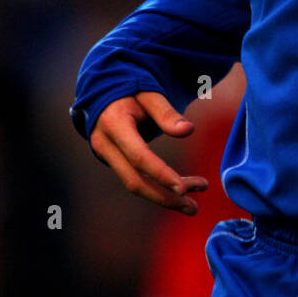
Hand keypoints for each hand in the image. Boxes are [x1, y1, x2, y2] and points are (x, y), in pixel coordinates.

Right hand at [91, 92, 207, 215]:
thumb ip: (166, 112)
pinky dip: (157, 187)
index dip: (160, 173)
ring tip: (193, 206)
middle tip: (194, 208)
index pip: (138, 156)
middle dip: (165, 197)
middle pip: (134, 181)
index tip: (183, 188)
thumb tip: (188, 130)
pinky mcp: (113, 162)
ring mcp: (106, 156)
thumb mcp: (149, 93)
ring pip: (134, 185)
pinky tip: (180, 191)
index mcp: (114, 124)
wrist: (103, 90)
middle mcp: (105, 145)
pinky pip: (135, 179)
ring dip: (164, 197)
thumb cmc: (130, 89)